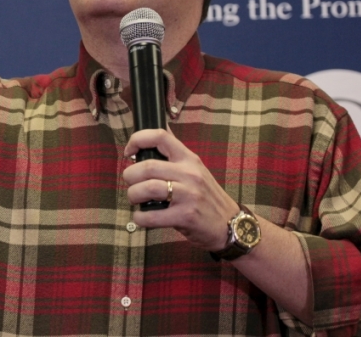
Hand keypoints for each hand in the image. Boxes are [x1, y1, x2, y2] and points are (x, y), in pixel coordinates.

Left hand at [122, 128, 240, 250]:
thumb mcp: (196, 170)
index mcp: (189, 159)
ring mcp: (188, 195)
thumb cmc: (207, 197)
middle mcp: (189, 173)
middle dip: (129, 175)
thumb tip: (151, 138)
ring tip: (135, 199)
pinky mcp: (186, 216)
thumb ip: (174, 156)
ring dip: (133, 195)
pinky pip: (152, 216)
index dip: (138, 140)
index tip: (129, 152)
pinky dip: (140, 217)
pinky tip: (141, 217)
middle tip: (130, 182)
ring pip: (147, 188)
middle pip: (147, 166)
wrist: (231, 224)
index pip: (160, 136)